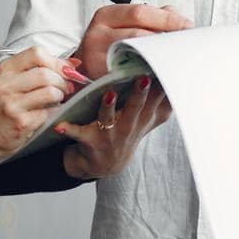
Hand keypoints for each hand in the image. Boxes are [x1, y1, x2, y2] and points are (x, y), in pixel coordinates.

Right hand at [0, 46, 77, 155]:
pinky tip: (47, 112)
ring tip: (56, 99)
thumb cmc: (1, 106)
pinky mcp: (21, 122)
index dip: (57, 62)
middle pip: (46, 74)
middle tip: (65, 88)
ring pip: (50, 92)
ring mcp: (12, 104)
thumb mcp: (14, 81)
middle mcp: (6, 84)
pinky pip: (48, 113)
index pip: (37, 53)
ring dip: (59, 96)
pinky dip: (53, 112)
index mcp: (6, 69)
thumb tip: (74, 64)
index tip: (65, 71)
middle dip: (62, 81)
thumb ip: (41, 69)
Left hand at [58, 75, 172, 179]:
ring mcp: (108, 136)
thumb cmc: (124, 135)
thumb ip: (161, 104)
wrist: (103, 167)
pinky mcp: (89, 142)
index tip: (164, 72)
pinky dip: (68, 130)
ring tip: (109, 94)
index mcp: (140, 120)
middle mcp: (127, 127)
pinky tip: (59, 126)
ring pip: (109, 119)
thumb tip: (179, 83)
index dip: (160, 89)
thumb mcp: (146, 122)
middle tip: (143, 78)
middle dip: (139, 95)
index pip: (153, 102)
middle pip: (135, 109)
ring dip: (109, 108)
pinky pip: (78, 135)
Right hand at [74, 3, 191, 79]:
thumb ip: (150, 17)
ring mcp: (97, 59)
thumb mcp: (122, 25)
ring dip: (161, 56)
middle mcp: (97, 36)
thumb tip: (177, 17)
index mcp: (105, 16)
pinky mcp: (103, 80)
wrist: (85, 72)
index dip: (168, 19)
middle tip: (186, 43)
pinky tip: (164, 73)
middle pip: (140, 33)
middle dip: (167, 38)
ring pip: (138, 56)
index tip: (187, 26)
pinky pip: (134, 77)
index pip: (140, 12)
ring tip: (177, 57)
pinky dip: (153, 75)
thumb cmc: (108, 46)